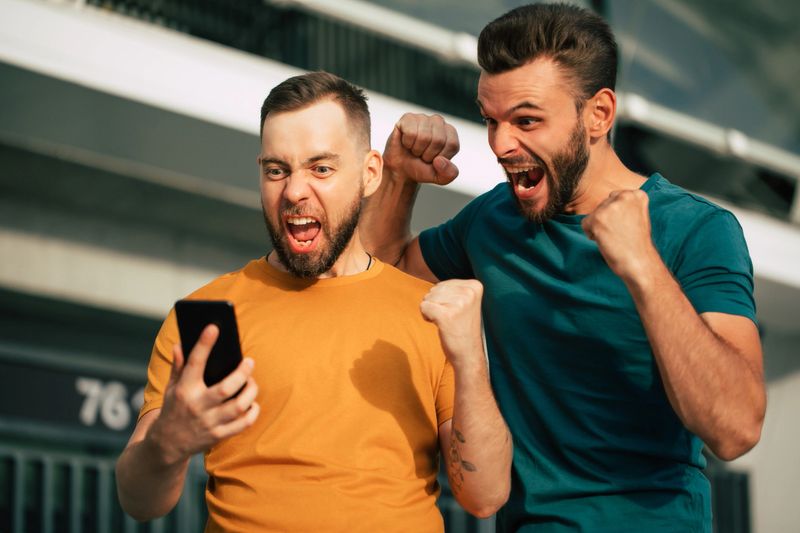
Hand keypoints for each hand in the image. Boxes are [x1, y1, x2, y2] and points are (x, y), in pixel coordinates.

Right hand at [149, 325, 259, 464]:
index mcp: (184, 390)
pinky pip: (243, 424)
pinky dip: (252, 412)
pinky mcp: (218, 436)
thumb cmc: (173, 409)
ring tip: (252, 382)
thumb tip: (179, 344)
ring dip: (251, 392)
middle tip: (249, 362)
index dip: (204, 344)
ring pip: (238, 406)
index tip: (213, 327)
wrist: (165, 446)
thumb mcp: (171, 388)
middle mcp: (197, 406)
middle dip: (242, 373)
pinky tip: (252, 403)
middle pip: (226, 388)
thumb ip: (178, 366)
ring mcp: (209, 423)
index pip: (194, 363)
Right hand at [383, 113, 459, 185]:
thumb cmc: (421, 169)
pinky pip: (411, 132)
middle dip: (427, 154)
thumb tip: (440, 160)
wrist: (400, 169)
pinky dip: (407, 142)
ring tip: (414, 149)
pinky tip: (406, 142)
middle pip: (438, 140)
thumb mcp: (440, 177)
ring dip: (416, 149)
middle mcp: (439, 122)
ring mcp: (423, 118)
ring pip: (424, 136)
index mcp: (450, 134)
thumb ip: (449, 173)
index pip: (452, 144)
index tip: (433, 160)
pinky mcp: (408, 118)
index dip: (440, 157)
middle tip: (421, 155)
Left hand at [420, 279, 484, 369]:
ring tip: (447, 323)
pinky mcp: (446, 315)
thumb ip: (454, 289)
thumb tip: (433, 286)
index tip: (456, 312)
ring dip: (432, 311)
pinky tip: (440, 325)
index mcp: (475, 286)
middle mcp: (469, 292)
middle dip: (437, 304)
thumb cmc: (463, 328)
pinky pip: (423, 307)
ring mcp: (459, 304)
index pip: (444, 284)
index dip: (444, 299)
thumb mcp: (466, 302)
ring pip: (428, 297)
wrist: (469, 354)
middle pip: (435, 289)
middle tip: (451, 319)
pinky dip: (426, 317)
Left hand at [581, 189, 660, 280]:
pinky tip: (606, 241)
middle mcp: (624, 196)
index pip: (614, 199)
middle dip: (607, 220)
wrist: (639, 262)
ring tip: (615, 238)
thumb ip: (625, 207)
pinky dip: (592, 234)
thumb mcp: (638, 217)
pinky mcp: (598, 218)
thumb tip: (606, 205)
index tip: (627, 226)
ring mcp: (610, 207)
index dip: (617, 216)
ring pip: (594, 215)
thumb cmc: (638, 244)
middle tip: (621, 234)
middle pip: (603, 206)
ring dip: (599, 227)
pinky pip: (585, 224)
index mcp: (637, 195)